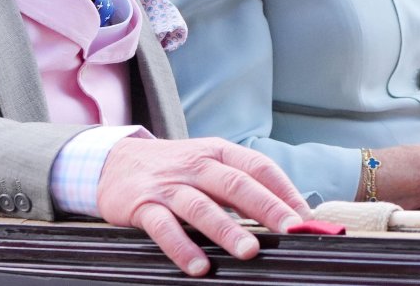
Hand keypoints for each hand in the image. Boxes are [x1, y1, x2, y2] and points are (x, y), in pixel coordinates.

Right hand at [97, 137, 308, 277]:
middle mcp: (195, 165)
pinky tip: (198, 266)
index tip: (304, 216)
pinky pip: (164, 227)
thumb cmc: (174, 169)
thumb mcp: (207, 164)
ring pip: (201, 206)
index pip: (257, 166)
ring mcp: (169, 185)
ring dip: (226, 229)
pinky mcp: (143, 205)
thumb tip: (287, 214)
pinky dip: (182, 247)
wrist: (114, 162)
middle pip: (234, 184)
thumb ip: (240, 185)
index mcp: (217, 152)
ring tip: (249, 251)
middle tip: (289, 230)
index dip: (283, 189)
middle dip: (265, 207)